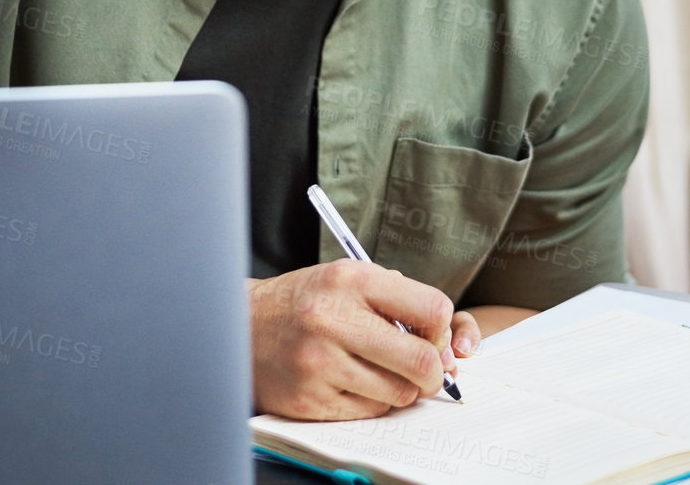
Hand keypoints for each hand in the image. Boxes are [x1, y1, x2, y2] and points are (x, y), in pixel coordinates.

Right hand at [250, 260, 455, 419]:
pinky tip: (355, 382)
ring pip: (398, 392)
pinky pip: (369, 411)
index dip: (441, 329)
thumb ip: (398, 300)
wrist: (242, 325)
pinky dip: (373, 401)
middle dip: (434, 372)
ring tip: (382, 371)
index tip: (431, 335)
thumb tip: (448, 345)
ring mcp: (319, 364)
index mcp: (352, 280)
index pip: (432, 309)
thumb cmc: (306, 301)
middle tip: (427, 370)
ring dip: (402, 387)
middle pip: (420, 361)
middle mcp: (334, 320)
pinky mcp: (309, 400)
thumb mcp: (348, 278)